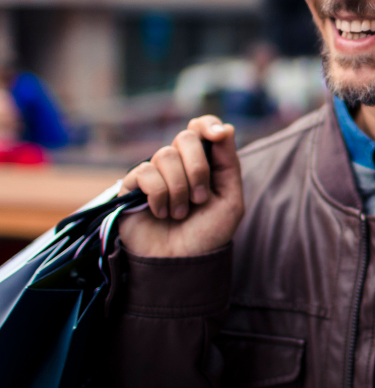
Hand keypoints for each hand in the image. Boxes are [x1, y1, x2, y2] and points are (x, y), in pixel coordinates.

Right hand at [117, 116, 244, 258]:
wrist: (181, 263)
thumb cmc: (208, 234)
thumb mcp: (230, 200)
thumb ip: (228, 164)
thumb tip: (224, 128)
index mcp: (204, 163)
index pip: (202, 127)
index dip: (208, 125)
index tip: (216, 135)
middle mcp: (179, 164)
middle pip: (186, 137)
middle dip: (198, 168)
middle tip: (200, 198)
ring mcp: (155, 173)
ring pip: (166, 156)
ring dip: (179, 189)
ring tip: (180, 213)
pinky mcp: (132, 186)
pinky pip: (145, 173)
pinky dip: (159, 195)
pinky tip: (161, 213)